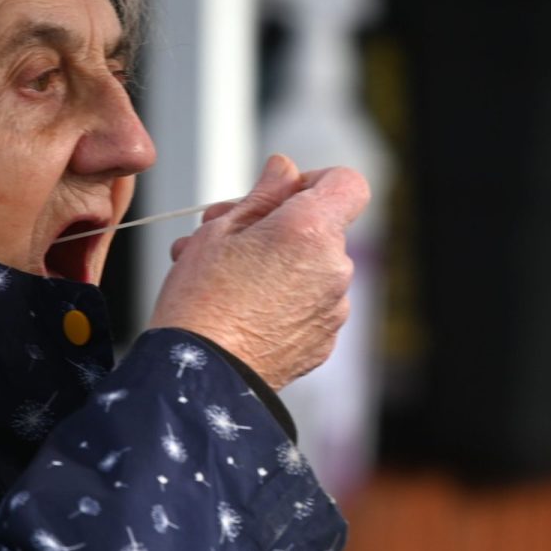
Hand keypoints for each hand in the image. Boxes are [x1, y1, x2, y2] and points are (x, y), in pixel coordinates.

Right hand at [151, 154, 368, 389]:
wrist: (203, 380)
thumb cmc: (202, 304)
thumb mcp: (221, 231)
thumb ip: (263, 194)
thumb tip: (284, 170)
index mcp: (312, 231)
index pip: (347, 183)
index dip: (314, 180)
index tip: (281, 193)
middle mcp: (334, 270)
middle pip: (320, 227)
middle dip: (274, 224)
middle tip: (220, 232)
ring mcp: (333, 308)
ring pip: (311, 267)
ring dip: (273, 263)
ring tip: (219, 276)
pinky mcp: (324, 340)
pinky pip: (309, 304)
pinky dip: (282, 299)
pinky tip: (240, 308)